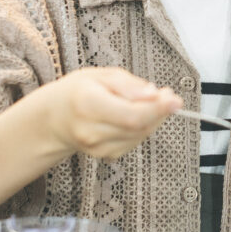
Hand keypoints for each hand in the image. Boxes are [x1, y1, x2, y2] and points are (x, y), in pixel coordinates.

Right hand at [40, 67, 182, 160]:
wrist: (55, 118)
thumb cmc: (78, 91)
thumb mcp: (101, 75)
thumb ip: (129, 85)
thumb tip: (154, 95)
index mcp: (87, 104)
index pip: (131, 115)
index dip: (158, 109)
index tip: (175, 99)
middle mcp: (91, 130)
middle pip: (139, 127)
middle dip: (160, 111)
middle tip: (169, 96)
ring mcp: (97, 147)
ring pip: (140, 135)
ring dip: (154, 119)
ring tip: (150, 102)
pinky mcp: (105, 155)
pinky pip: (135, 141)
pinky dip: (143, 128)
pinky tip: (136, 116)